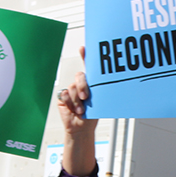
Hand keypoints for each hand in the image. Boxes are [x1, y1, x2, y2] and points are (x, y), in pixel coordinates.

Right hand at [58, 47, 98, 176]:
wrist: (81, 129)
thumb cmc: (92, 116)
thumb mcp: (99, 103)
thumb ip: (100, 93)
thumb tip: (111, 86)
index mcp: (91, 84)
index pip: (89, 67)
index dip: (85, 56)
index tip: (83, 47)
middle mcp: (81, 84)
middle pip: (80, 76)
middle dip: (83, 86)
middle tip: (86, 97)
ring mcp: (72, 90)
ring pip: (73, 87)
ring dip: (78, 101)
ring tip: (81, 110)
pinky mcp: (64, 96)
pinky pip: (65, 94)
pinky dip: (70, 103)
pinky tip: (73, 110)